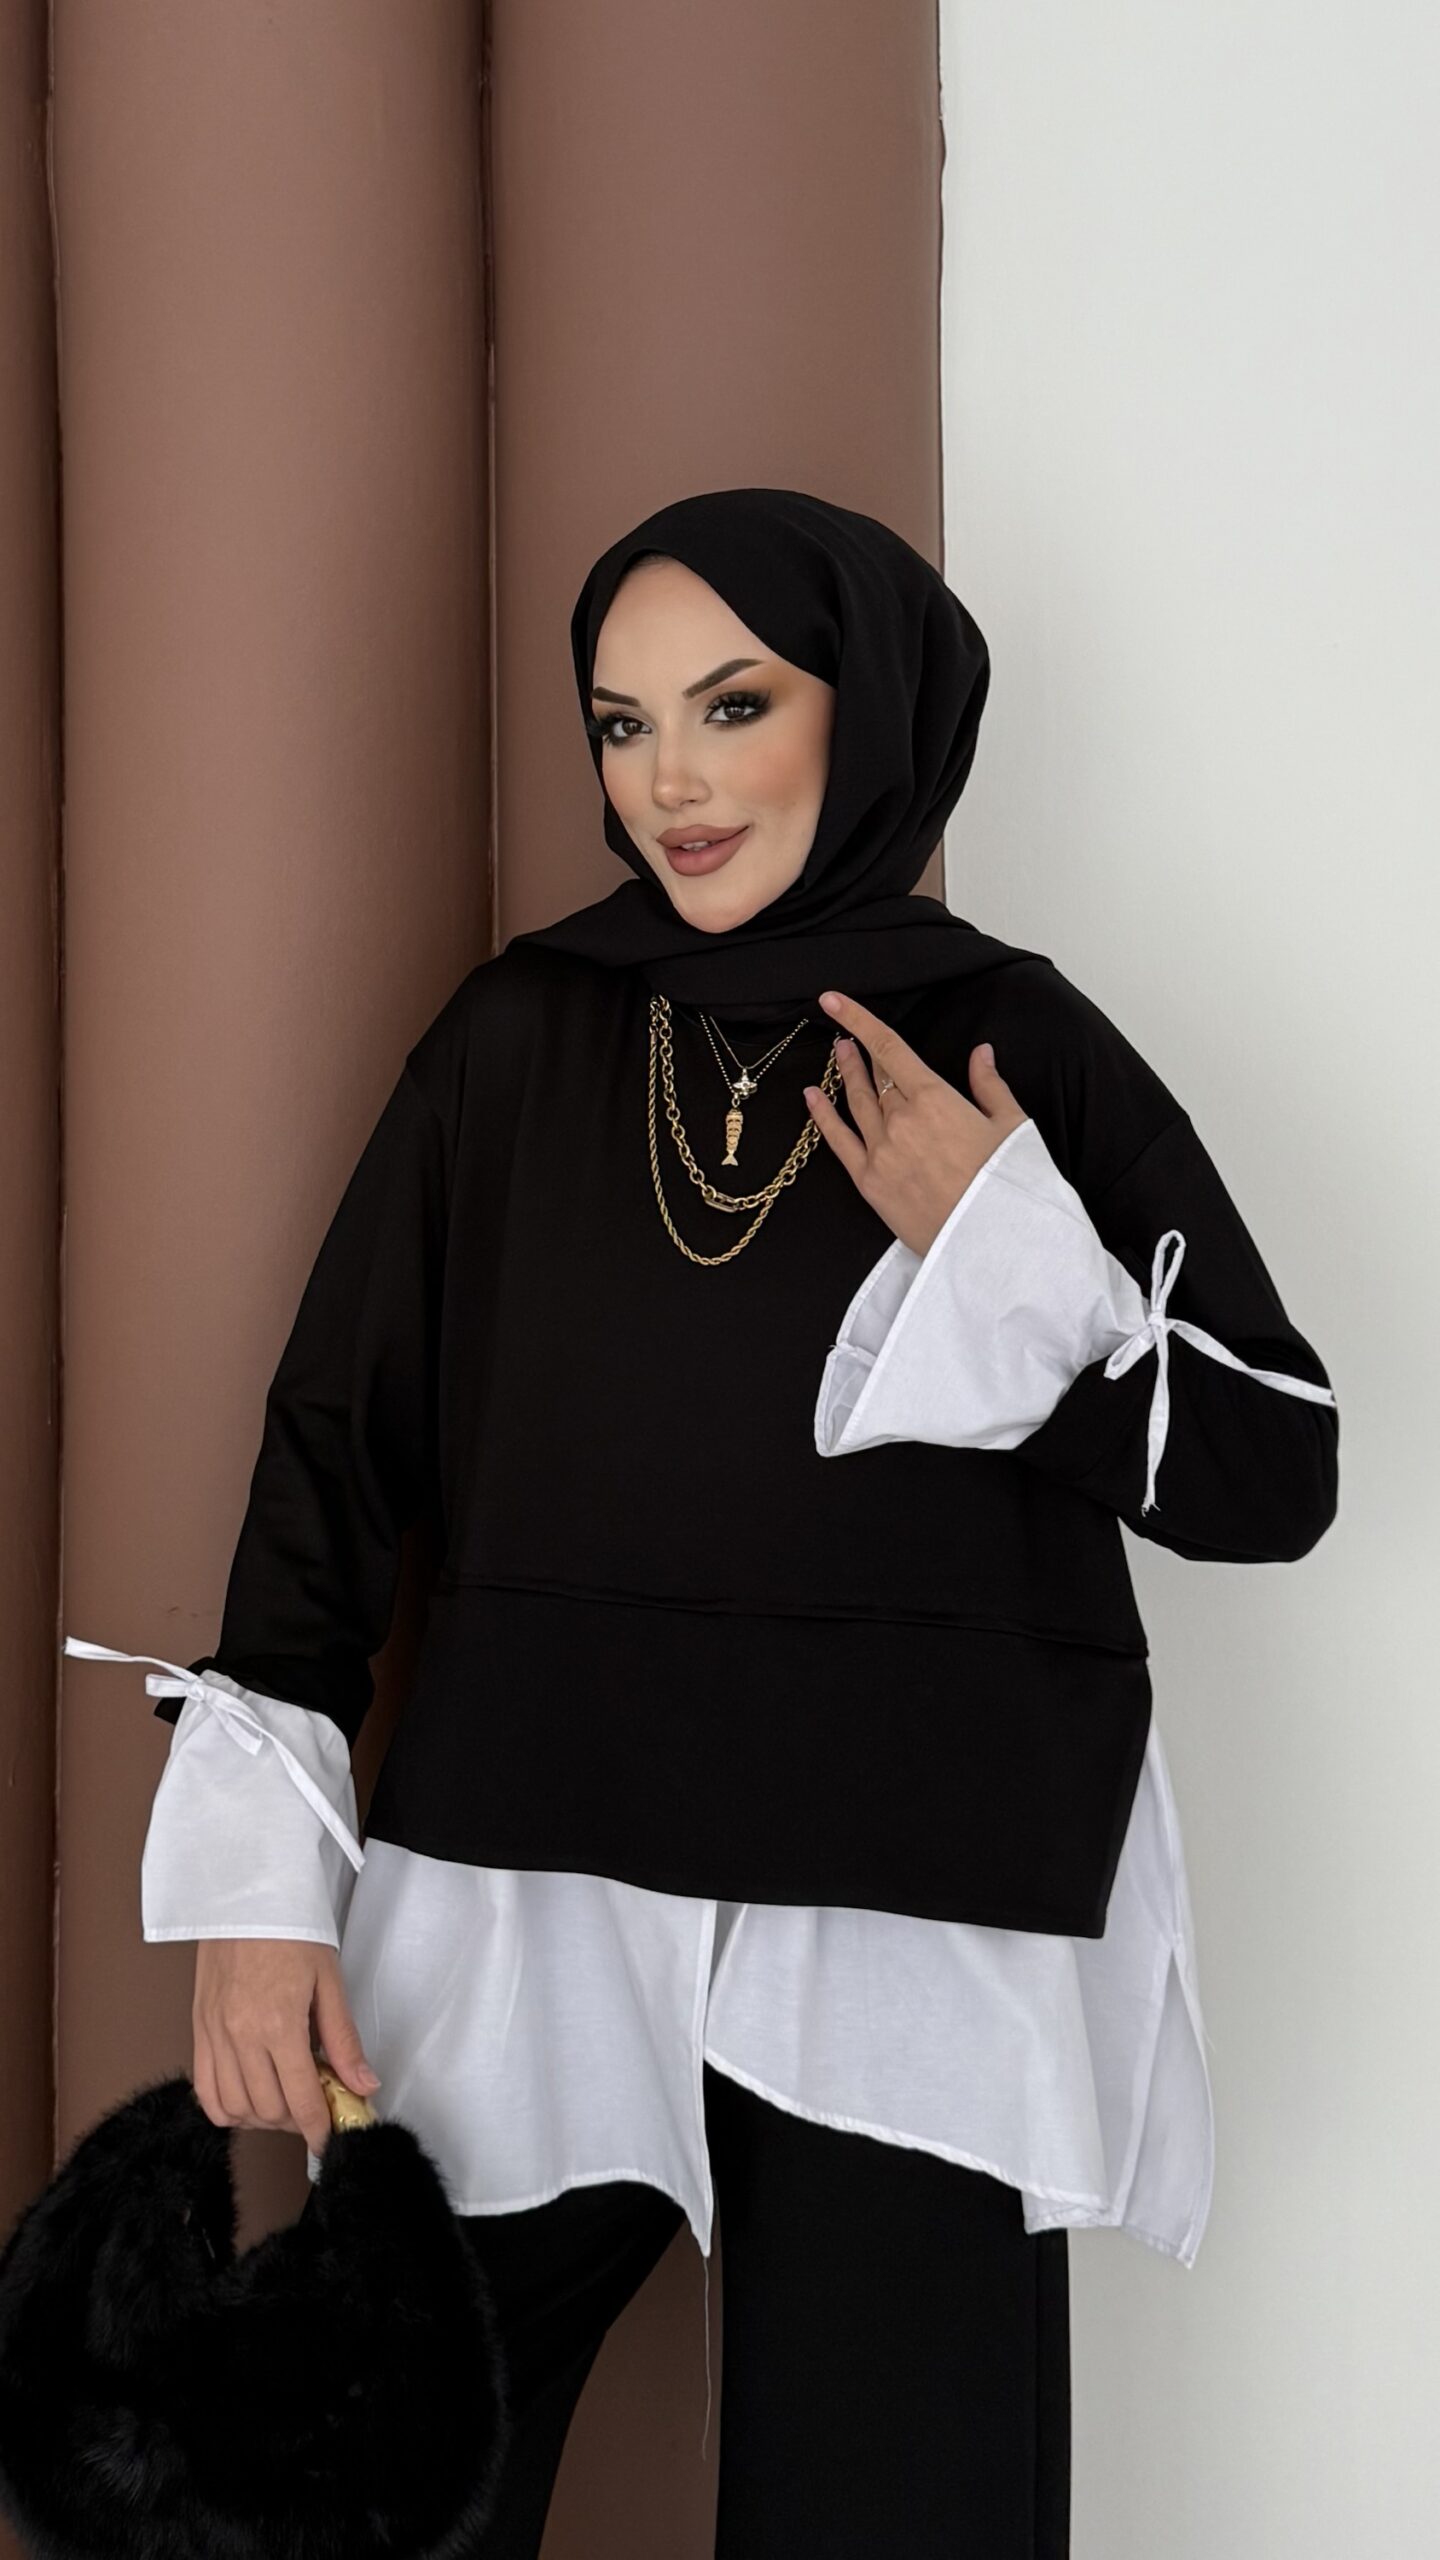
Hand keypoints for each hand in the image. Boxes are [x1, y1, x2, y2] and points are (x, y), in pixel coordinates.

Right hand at [192, 1938, 380, 2156]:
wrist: (244, 1894)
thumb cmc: (289, 1927)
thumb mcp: (329, 1980)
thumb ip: (342, 2039)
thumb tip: (363, 2084)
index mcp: (278, 2024)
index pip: (300, 2100)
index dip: (318, 2129)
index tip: (330, 2138)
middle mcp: (240, 2036)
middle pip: (268, 2111)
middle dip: (295, 2121)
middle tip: (315, 2106)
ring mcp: (214, 2034)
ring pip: (234, 2108)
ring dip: (262, 2117)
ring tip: (285, 2100)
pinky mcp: (198, 2029)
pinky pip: (204, 2090)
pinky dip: (226, 2106)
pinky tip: (249, 2098)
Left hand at [803, 988, 1029, 1258]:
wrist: (992, 1244)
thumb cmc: (1007, 1185)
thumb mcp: (1012, 1126)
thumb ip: (990, 1085)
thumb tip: (981, 1052)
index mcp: (934, 1098)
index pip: (889, 1048)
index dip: (859, 1019)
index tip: (834, 1000)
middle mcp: (900, 1120)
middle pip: (874, 1076)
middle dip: (861, 1053)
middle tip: (847, 1036)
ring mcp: (880, 1151)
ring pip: (855, 1102)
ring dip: (845, 1075)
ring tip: (838, 1054)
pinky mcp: (869, 1182)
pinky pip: (838, 1142)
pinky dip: (823, 1116)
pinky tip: (812, 1097)